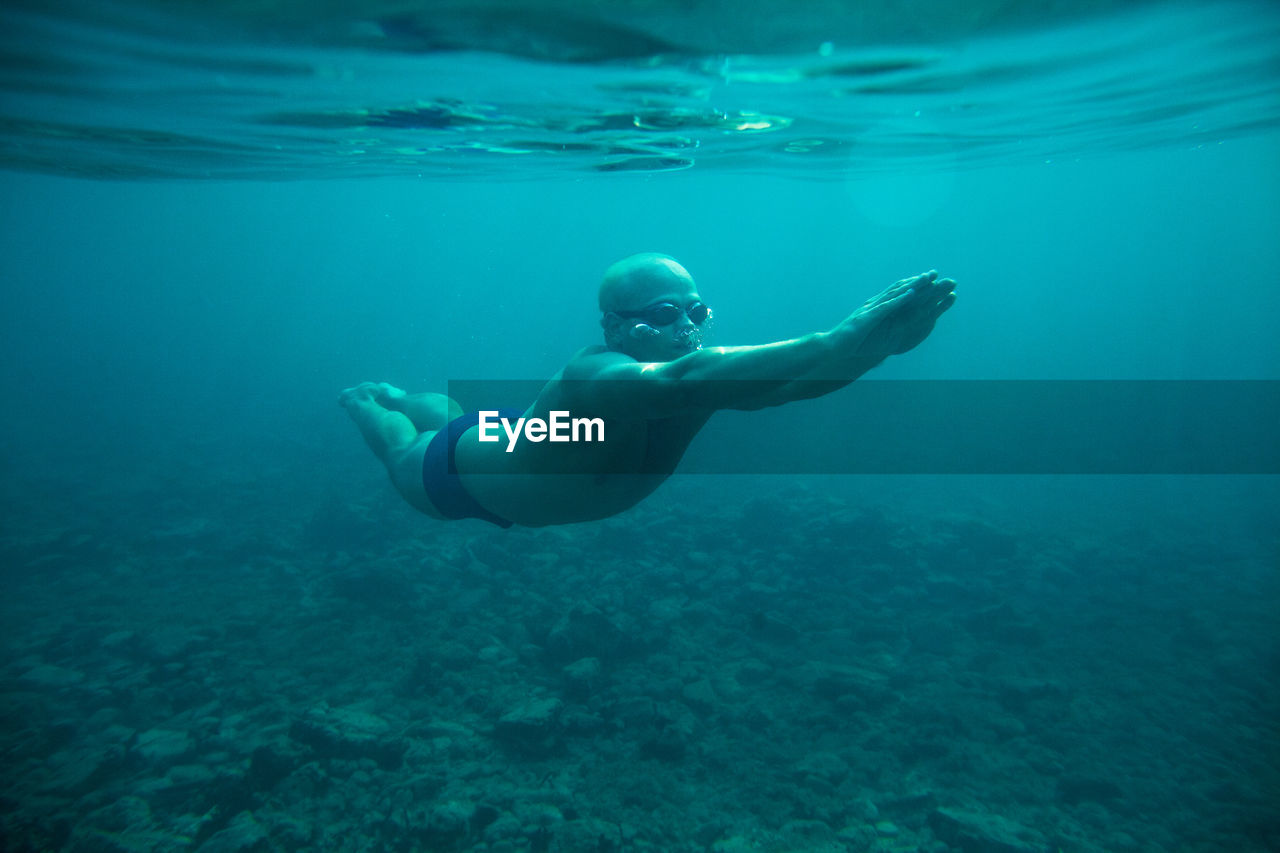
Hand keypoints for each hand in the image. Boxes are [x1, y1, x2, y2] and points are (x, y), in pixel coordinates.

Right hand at [830, 271, 956, 360]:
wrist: (833, 347)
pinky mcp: (867, 318)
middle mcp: (875, 304)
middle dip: (918, 282)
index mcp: (877, 307)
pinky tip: (911, 294)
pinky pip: (886, 307)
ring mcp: (871, 310)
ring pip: (895, 294)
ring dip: (912, 286)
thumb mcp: (871, 331)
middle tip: (935, 273)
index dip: (914, 285)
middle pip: (899, 290)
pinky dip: (899, 300)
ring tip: (928, 278)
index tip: (931, 279)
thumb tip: (891, 324)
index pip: (898, 293)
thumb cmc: (852, 342)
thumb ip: (881, 325)